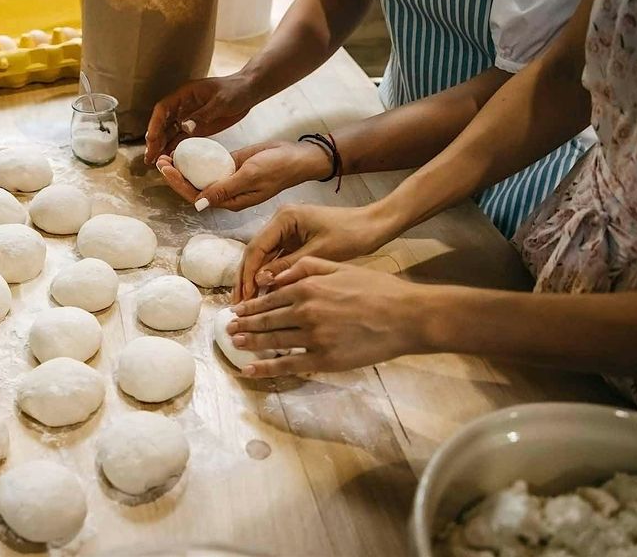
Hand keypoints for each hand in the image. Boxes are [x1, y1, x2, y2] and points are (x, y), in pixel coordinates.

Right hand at [144, 73, 258, 164]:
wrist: (249, 92)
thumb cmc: (236, 90)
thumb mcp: (221, 101)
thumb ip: (204, 114)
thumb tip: (185, 127)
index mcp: (184, 95)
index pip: (163, 109)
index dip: (154, 124)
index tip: (151, 139)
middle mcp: (182, 107)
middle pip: (162, 123)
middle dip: (154, 140)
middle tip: (149, 157)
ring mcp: (188, 118)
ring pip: (169, 133)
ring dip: (161, 147)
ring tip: (154, 162)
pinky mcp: (196, 127)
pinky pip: (181, 139)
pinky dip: (174, 149)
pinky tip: (170, 159)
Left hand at [155, 140, 331, 208]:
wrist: (297, 156)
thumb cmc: (278, 168)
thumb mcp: (251, 176)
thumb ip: (225, 188)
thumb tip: (198, 204)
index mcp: (229, 200)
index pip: (196, 196)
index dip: (178, 184)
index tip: (165, 169)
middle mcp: (226, 193)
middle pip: (193, 187)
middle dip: (175, 176)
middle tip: (160, 159)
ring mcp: (228, 179)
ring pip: (199, 176)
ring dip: (183, 168)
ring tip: (166, 155)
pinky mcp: (231, 166)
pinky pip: (210, 165)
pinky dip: (196, 159)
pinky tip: (184, 150)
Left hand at [226, 258, 435, 377]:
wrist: (408, 316)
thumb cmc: (379, 289)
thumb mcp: (342, 267)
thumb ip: (308, 267)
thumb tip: (277, 273)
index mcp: (308, 288)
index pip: (270, 297)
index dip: (251, 305)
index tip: (237, 310)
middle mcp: (306, 311)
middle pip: (266, 319)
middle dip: (244, 324)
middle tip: (228, 328)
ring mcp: (314, 337)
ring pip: (273, 341)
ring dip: (250, 342)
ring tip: (234, 343)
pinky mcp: (324, 359)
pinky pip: (288, 364)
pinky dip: (265, 367)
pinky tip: (249, 370)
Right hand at [234, 203, 395, 300]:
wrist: (374, 226)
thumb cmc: (351, 235)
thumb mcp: (318, 253)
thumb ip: (288, 267)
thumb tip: (260, 282)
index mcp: (284, 218)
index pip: (256, 248)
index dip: (247, 274)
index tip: (243, 297)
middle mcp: (280, 221)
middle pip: (255, 253)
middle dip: (246, 279)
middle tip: (238, 305)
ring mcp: (286, 231)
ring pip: (263, 259)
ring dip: (255, 280)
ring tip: (248, 305)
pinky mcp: (294, 241)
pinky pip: (276, 261)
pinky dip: (270, 278)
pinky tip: (265, 296)